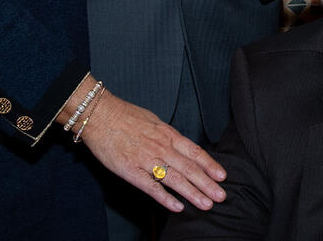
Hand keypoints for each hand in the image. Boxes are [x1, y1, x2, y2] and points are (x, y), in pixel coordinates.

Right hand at [77, 88, 225, 212]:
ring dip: (192, 193)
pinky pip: (151, 187)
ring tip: (206, 204)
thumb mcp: (153, 121)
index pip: (194, 152)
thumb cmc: (125, 115)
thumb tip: (179, 145)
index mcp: (167, 134)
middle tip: (221, 196)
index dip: (209, 165)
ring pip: (174, 179)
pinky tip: (177, 207)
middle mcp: (161, 147)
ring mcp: (146, 160)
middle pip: (189, 168)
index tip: (222, 176)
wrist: (100, 115)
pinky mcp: (131, 171)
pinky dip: (165, 198)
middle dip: (207, 184)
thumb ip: (167, 135)